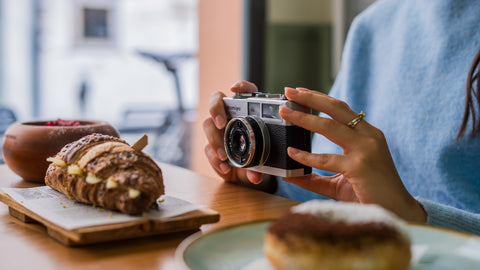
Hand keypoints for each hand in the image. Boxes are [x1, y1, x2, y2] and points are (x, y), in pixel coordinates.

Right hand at [203, 80, 274, 190]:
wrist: (246, 174)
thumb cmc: (258, 158)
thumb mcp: (264, 161)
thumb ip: (260, 166)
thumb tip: (256, 176)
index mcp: (246, 112)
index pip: (243, 91)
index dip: (240, 86)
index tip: (235, 89)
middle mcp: (229, 117)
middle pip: (215, 101)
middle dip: (216, 109)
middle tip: (222, 123)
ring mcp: (218, 130)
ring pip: (207, 124)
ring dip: (214, 140)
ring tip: (223, 154)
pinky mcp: (211, 146)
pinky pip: (207, 149)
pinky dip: (215, 159)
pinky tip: (224, 167)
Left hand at [279, 87, 426, 222]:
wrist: (397, 213)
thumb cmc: (370, 195)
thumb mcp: (340, 181)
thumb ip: (317, 176)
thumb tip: (291, 174)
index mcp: (367, 135)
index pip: (341, 109)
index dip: (320, 98)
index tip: (300, 92)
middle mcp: (369, 137)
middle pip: (336, 108)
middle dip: (311, 97)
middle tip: (289, 91)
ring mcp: (366, 150)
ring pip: (329, 126)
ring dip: (304, 117)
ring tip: (285, 112)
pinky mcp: (360, 166)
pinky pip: (326, 158)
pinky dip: (306, 155)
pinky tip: (293, 153)